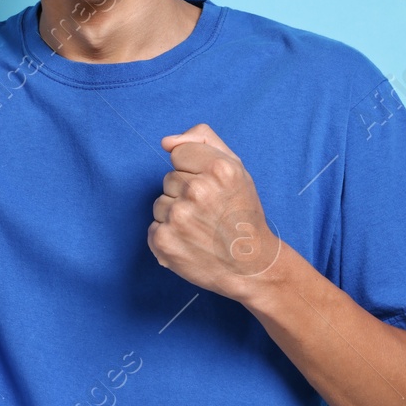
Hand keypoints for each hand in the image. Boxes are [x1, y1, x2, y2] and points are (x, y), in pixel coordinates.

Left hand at [149, 123, 281, 300]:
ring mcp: (179, 216)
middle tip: (210, 212)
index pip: (179, 153)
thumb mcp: (236, 167)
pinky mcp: (164, 240)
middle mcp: (198, 190)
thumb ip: (203, 139)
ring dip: (175, 214)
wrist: (251, 266)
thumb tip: (166, 142)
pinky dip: (168, 236)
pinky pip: (154, 227)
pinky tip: (190, 243)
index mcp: (218, 168)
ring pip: (160, 203)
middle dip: (185, 193)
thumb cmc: (243, 214)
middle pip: (169, 178)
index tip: (211, 188)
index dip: (193, 171)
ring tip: (201, 228)